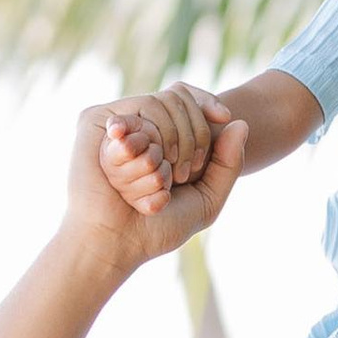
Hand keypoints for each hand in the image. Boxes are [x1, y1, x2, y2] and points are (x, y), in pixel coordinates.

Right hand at [96, 81, 229, 217]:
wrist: (117, 241)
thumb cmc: (160, 227)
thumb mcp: (208, 199)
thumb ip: (228, 164)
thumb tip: (242, 122)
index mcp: (166, 136)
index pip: (187, 96)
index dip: (206, 101)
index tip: (223, 117)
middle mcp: (142, 126)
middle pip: (177, 100)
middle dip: (189, 142)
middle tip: (179, 178)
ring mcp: (119, 123)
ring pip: (155, 112)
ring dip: (160, 160)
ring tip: (153, 185)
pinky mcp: (95, 122)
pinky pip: (129, 123)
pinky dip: (137, 157)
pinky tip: (131, 181)